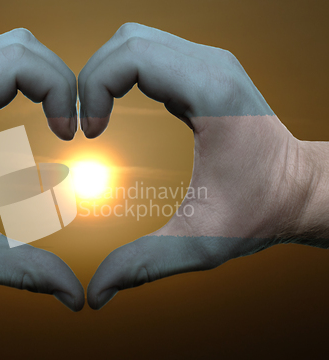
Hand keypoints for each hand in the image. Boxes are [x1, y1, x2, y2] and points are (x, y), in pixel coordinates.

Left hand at [0, 29, 83, 310]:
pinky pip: (3, 62)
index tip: (68, 134)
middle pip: (24, 46)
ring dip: (48, 77)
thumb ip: (25, 272)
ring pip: (16, 47)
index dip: (60, 89)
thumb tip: (76, 296)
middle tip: (71, 126)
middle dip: (62, 80)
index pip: (20, 62)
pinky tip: (40, 112)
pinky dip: (32, 80)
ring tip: (59, 118)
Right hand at [79, 23, 328, 308]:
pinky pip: (148, 55)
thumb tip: (95, 294)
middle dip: (91, 77)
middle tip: (84, 125)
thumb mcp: (200, 244)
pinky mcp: (201, 72)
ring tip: (96, 118)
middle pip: (126, 40)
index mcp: (211, 93)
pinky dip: (121, 75)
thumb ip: (144, 265)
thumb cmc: (260, 212)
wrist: (300, 189)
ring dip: (104, 74)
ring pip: (134, 40)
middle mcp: (210, 65)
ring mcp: (207, 63)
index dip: (94, 88)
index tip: (89, 133)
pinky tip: (114, 110)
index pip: (131, 56)